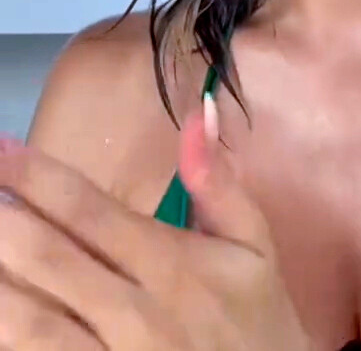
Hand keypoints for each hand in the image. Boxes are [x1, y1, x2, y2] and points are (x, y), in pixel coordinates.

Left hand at [0, 115, 312, 349]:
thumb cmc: (258, 319)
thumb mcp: (254, 247)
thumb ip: (219, 181)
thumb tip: (199, 110)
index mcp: (170, 264)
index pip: (89, 210)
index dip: (37, 177)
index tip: (0, 148)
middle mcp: (135, 312)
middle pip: (50, 259)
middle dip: (4, 221)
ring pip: (32, 323)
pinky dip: (12, 339)